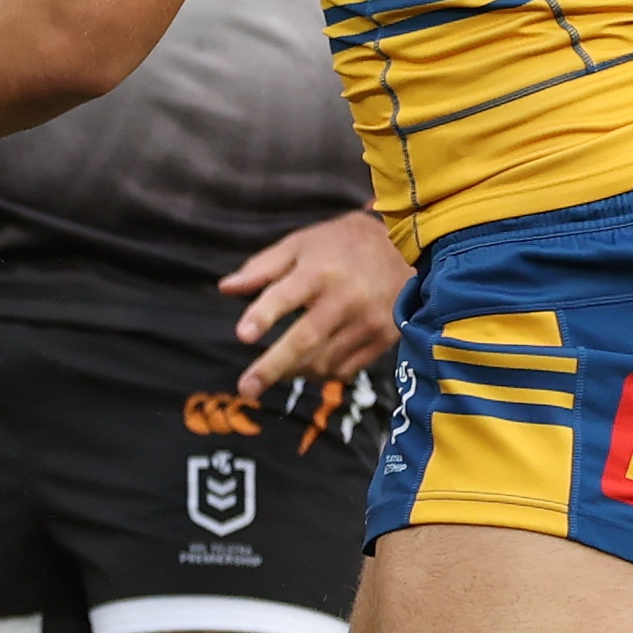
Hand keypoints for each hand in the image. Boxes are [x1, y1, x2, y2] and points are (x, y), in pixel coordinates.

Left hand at [220, 208, 408, 394]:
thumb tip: (224, 288)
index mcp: (320, 270)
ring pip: (322, 361)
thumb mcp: (300, 244)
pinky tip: (308, 364)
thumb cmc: (342, 244)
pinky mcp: (384, 338)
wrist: (407, 245)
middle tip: (246, 388)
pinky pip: (344, 369)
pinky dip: (321, 372)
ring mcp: (368, 321)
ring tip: (276, 369)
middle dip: (273, 367)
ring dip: (293, 371)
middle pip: (306, 339)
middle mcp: (346, 298)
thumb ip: (262, 268)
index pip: (286, 295)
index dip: (264, 315)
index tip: (243, 335)